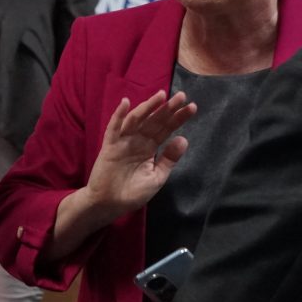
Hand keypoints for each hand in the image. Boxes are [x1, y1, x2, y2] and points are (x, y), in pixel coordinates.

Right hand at [50, 90, 195, 258]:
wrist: (110, 205)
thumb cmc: (133, 192)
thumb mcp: (156, 177)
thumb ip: (169, 159)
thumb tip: (184, 139)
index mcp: (150, 147)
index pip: (167, 128)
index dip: (178, 118)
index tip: (192, 107)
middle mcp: (138, 140)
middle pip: (155, 120)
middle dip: (167, 109)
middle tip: (181, 96)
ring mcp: (124, 141)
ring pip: (137, 120)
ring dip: (147, 107)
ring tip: (161, 96)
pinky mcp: (110, 146)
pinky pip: (114, 128)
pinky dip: (119, 116)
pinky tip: (126, 103)